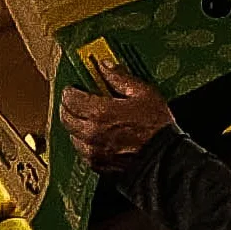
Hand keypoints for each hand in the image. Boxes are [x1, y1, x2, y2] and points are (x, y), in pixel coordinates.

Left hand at [57, 63, 177, 170]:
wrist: (164, 156)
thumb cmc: (156, 126)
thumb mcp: (143, 93)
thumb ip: (120, 78)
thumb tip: (106, 66)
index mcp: (100, 113)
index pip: (70, 99)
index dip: (70, 91)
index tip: (73, 88)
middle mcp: (91, 133)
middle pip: (65, 117)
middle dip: (68, 107)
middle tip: (75, 100)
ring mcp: (92, 150)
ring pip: (71, 134)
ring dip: (75, 124)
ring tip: (87, 117)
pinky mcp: (96, 163)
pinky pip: (81, 149)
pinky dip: (83, 140)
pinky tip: (94, 134)